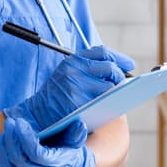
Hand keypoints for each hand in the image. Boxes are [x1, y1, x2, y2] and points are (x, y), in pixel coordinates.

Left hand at [0, 117, 94, 166]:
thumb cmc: (67, 149)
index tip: (20, 122)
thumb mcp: (75, 140)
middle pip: (19, 160)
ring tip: (4, 133)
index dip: (25, 138)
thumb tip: (79, 125)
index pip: (36, 154)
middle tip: (10, 123)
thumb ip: (76, 133)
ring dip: (2, 150)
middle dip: (11, 139)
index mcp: (55, 164)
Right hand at [5, 45, 131, 130]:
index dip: (119, 58)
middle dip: (118, 77)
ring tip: (112, 98)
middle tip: (119, 86)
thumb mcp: (68, 75)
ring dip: (114, 92)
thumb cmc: (57, 96)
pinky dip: (107, 105)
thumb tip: (119, 72)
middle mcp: (74, 69)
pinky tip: (106, 107)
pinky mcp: (78, 103)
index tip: (129, 65)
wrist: (36, 114)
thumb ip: (89, 70)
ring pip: (108, 86)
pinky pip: (102, 102)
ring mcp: (76, 86)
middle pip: (109, 68)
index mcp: (73, 60)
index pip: (102, 52)